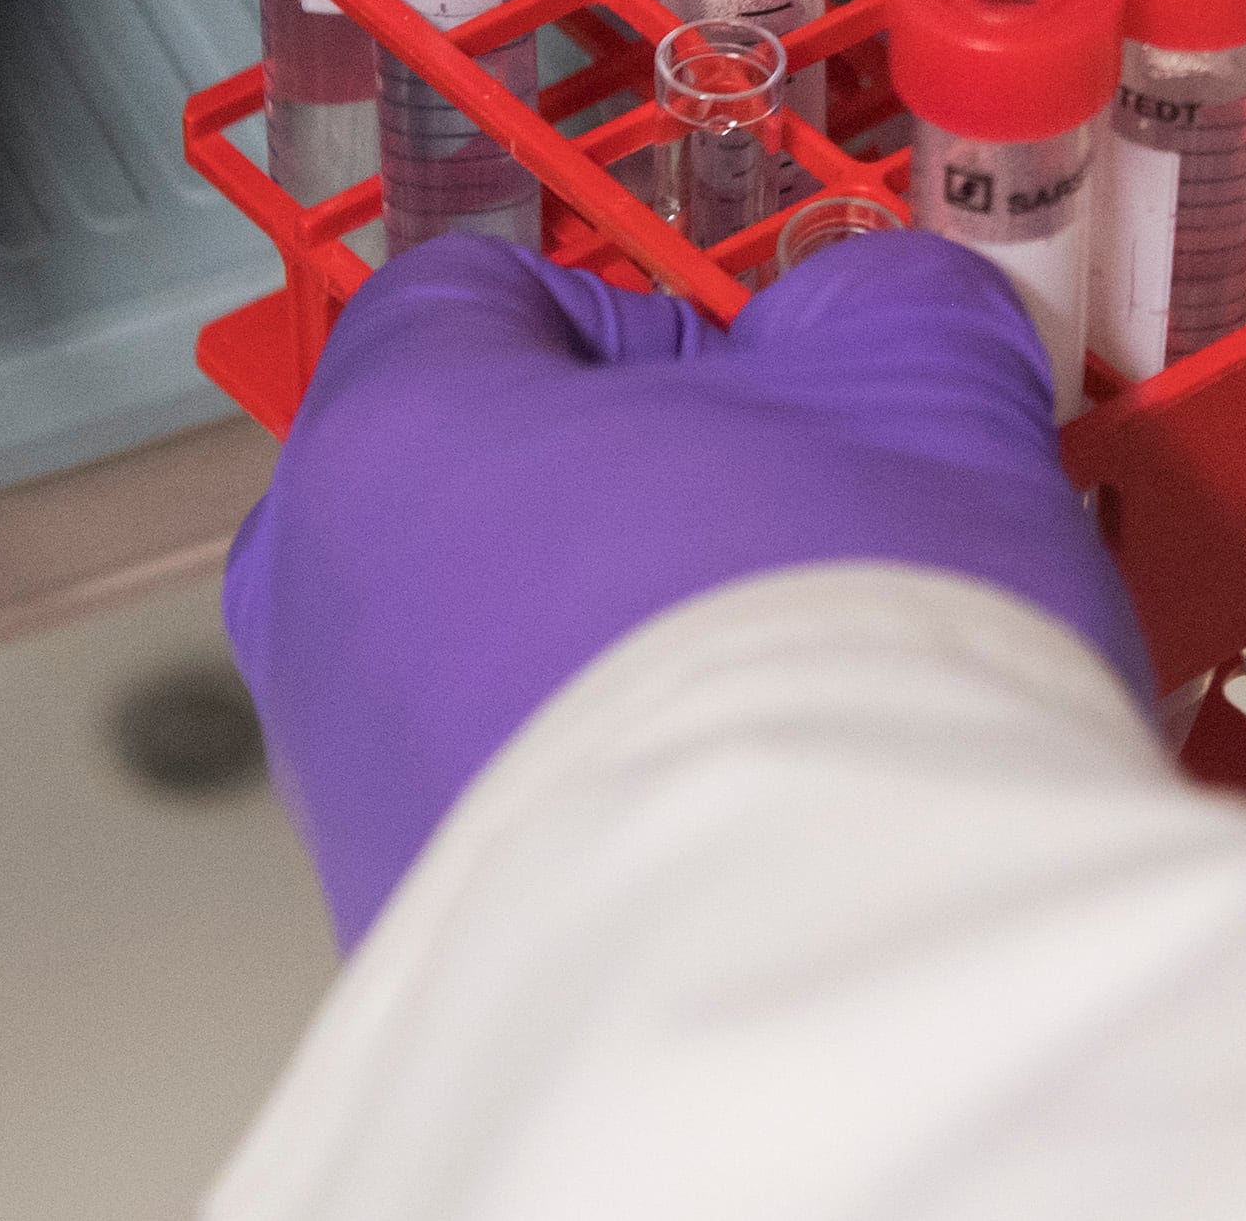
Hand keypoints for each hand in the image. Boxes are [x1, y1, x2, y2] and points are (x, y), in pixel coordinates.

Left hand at [224, 233, 1147, 945]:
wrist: (814, 948)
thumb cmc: (827, 633)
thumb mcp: (923, 381)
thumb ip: (890, 307)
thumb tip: (879, 319)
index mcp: (398, 426)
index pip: (476, 296)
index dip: (646, 316)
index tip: (762, 366)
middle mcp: (322, 602)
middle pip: (475, 484)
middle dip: (636, 490)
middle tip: (798, 519)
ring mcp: (355, 784)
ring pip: (494, 653)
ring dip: (630, 645)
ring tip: (797, 682)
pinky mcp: (422, 930)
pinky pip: (524, 799)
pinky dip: (627, 783)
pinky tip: (762, 801)